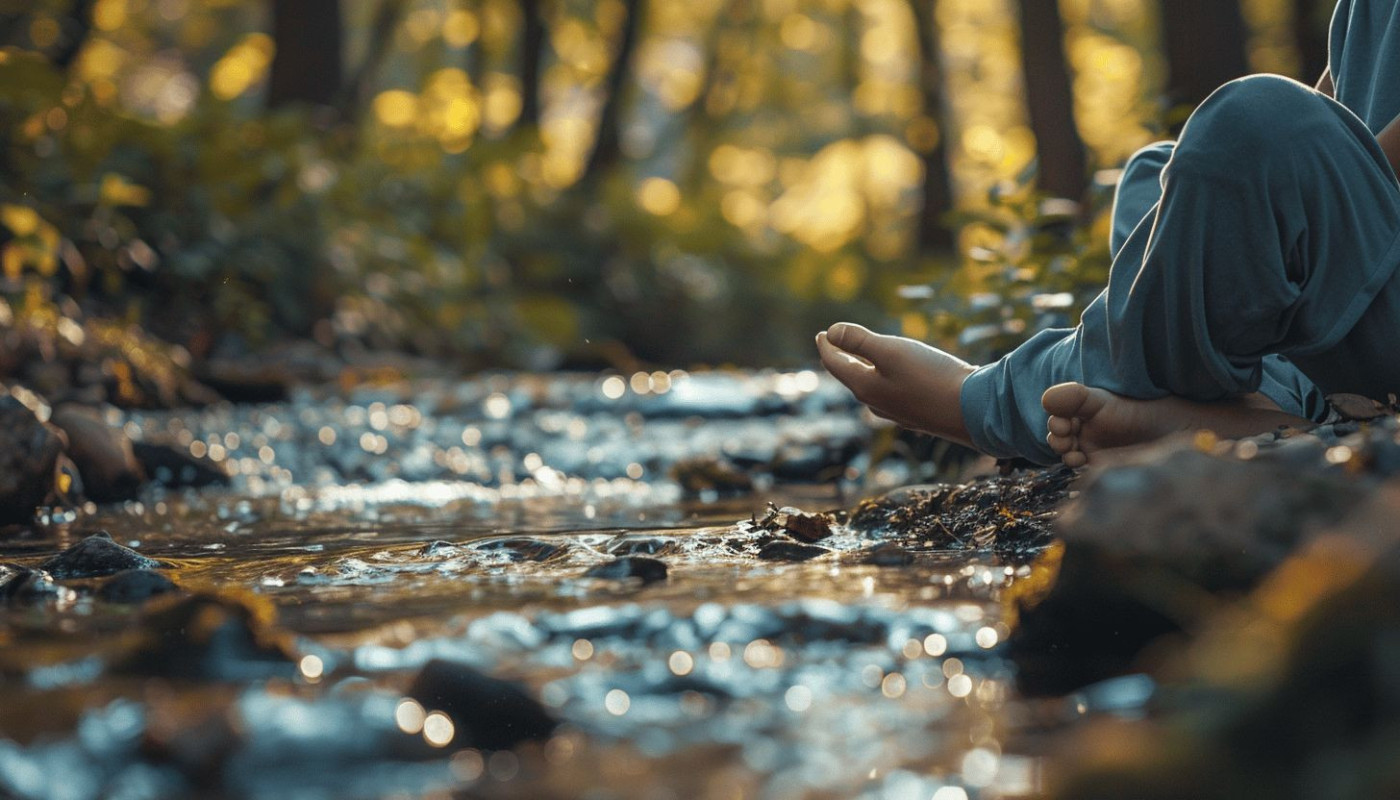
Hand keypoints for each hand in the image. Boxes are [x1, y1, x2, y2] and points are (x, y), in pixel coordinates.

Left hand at [816, 322, 977, 447]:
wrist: (974, 410)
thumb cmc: (930, 377)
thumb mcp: (892, 351)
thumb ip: (859, 341)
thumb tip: (831, 333)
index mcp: (865, 388)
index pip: (836, 364)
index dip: (827, 346)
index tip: (821, 334)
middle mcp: (877, 403)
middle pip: (852, 377)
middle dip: (842, 359)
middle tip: (835, 345)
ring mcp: (898, 412)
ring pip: (871, 388)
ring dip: (862, 371)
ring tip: (860, 360)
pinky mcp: (918, 414)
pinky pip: (890, 394)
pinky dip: (883, 380)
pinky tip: (893, 382)